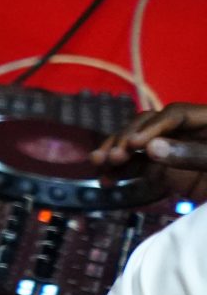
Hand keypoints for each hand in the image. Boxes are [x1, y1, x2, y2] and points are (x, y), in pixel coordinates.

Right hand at [92, 102, 206, 177]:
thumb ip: (192, 154)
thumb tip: (151, 148)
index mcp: (205, 121)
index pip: (175, 114)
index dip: (153, 126)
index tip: (134, 144)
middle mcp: (185, 132)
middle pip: (149, 125)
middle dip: (127, 138)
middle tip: (113, 156)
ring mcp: (172, 151)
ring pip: (137, 145)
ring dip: (116, 152)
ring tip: (98, 162)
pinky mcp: (164, 171)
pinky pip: (138, 167)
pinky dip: (121, 173)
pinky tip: (106, 179)